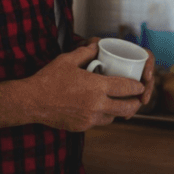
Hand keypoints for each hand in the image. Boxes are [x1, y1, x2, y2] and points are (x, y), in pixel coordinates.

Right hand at [29, 43, 145, 131]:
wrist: (32, 102)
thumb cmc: (49, 79)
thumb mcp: (67, 60)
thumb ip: (85, 52)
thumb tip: (96, 46)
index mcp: (96, 87)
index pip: (126, 88)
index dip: (137, 86)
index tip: (140, 84)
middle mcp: (96, 105)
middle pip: (126, 107)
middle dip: (135, 103)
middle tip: (137, 98)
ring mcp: (89, 118)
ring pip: (113, 117)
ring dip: (119, 111)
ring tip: (119, 103)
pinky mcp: (82, 127)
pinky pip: (99, 122)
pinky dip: (103, 116)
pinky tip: (100, 108)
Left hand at [83, 37, 155, 110]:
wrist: (79, 70)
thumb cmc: (86, 56)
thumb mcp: (89, 48)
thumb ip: (91, 44)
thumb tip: (95, 44)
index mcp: (128, 54)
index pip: (146, 56)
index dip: (150, 65)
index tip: (147, 76)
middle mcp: (131, 68)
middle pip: (146, 78)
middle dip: (147, 90)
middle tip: (143, 100)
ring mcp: (128, 81)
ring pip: (139, 92)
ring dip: (138, 102)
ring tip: (131, 111)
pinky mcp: (123, 94)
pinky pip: (130, 101)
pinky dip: (129, 109)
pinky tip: (124, 116)